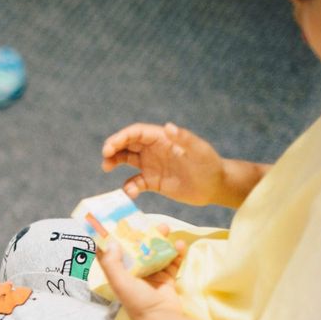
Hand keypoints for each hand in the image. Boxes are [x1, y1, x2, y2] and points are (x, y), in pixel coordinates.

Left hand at [97, 226, 188, 319]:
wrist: (161, 319)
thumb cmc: (137, 301)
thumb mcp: (119, 282)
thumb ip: (112, 263)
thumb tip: (110, 243)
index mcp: (120, 273)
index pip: (113, 253)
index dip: (113, 238)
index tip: (116, 222)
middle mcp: (134, 273)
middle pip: (137, 249)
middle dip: (144, 235)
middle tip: (152, 223)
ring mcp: (151, 276)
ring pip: (155, 252)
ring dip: (161, 240)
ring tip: (167, 229)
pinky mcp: (166, 279)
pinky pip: (172, 262)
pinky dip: (176, 253)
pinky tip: (181, 245)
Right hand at [101, 122, 225, 205]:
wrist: (215, 186)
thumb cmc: (209, 165)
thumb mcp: (199, 151)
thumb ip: (184, 138)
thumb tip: (168, 126)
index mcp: (162, 139)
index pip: (136, 133)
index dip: (121, 138)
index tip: (110, 147)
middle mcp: (153, 150)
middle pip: (127, 144)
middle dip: (113, 148)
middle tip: (105, 158)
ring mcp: (151, 165)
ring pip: (126, 160)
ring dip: (114, 162)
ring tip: (106, 168)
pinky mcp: (152, 182)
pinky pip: (134, 183)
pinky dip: (128, 187)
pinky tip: (130, 193)